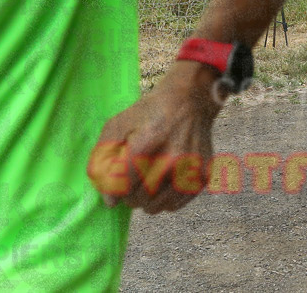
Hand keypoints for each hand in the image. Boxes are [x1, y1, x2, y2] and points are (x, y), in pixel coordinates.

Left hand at [87, 62, 221, 213]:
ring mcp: (191, 168)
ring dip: (145, 200)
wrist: (191, 100)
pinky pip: (175, 204)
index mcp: (149, 141)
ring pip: (156, 206)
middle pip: (138, 198)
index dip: (112, 188)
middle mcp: (174, 157)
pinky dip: (164, 200)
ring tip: (145, 184)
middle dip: (127, 194)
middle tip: (130, 181)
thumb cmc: (150, 112)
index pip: (122, 184)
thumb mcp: (118, 124)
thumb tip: (110, 201)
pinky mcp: (203, 176)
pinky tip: (162, 184)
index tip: (113, 184)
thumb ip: (103, 159)